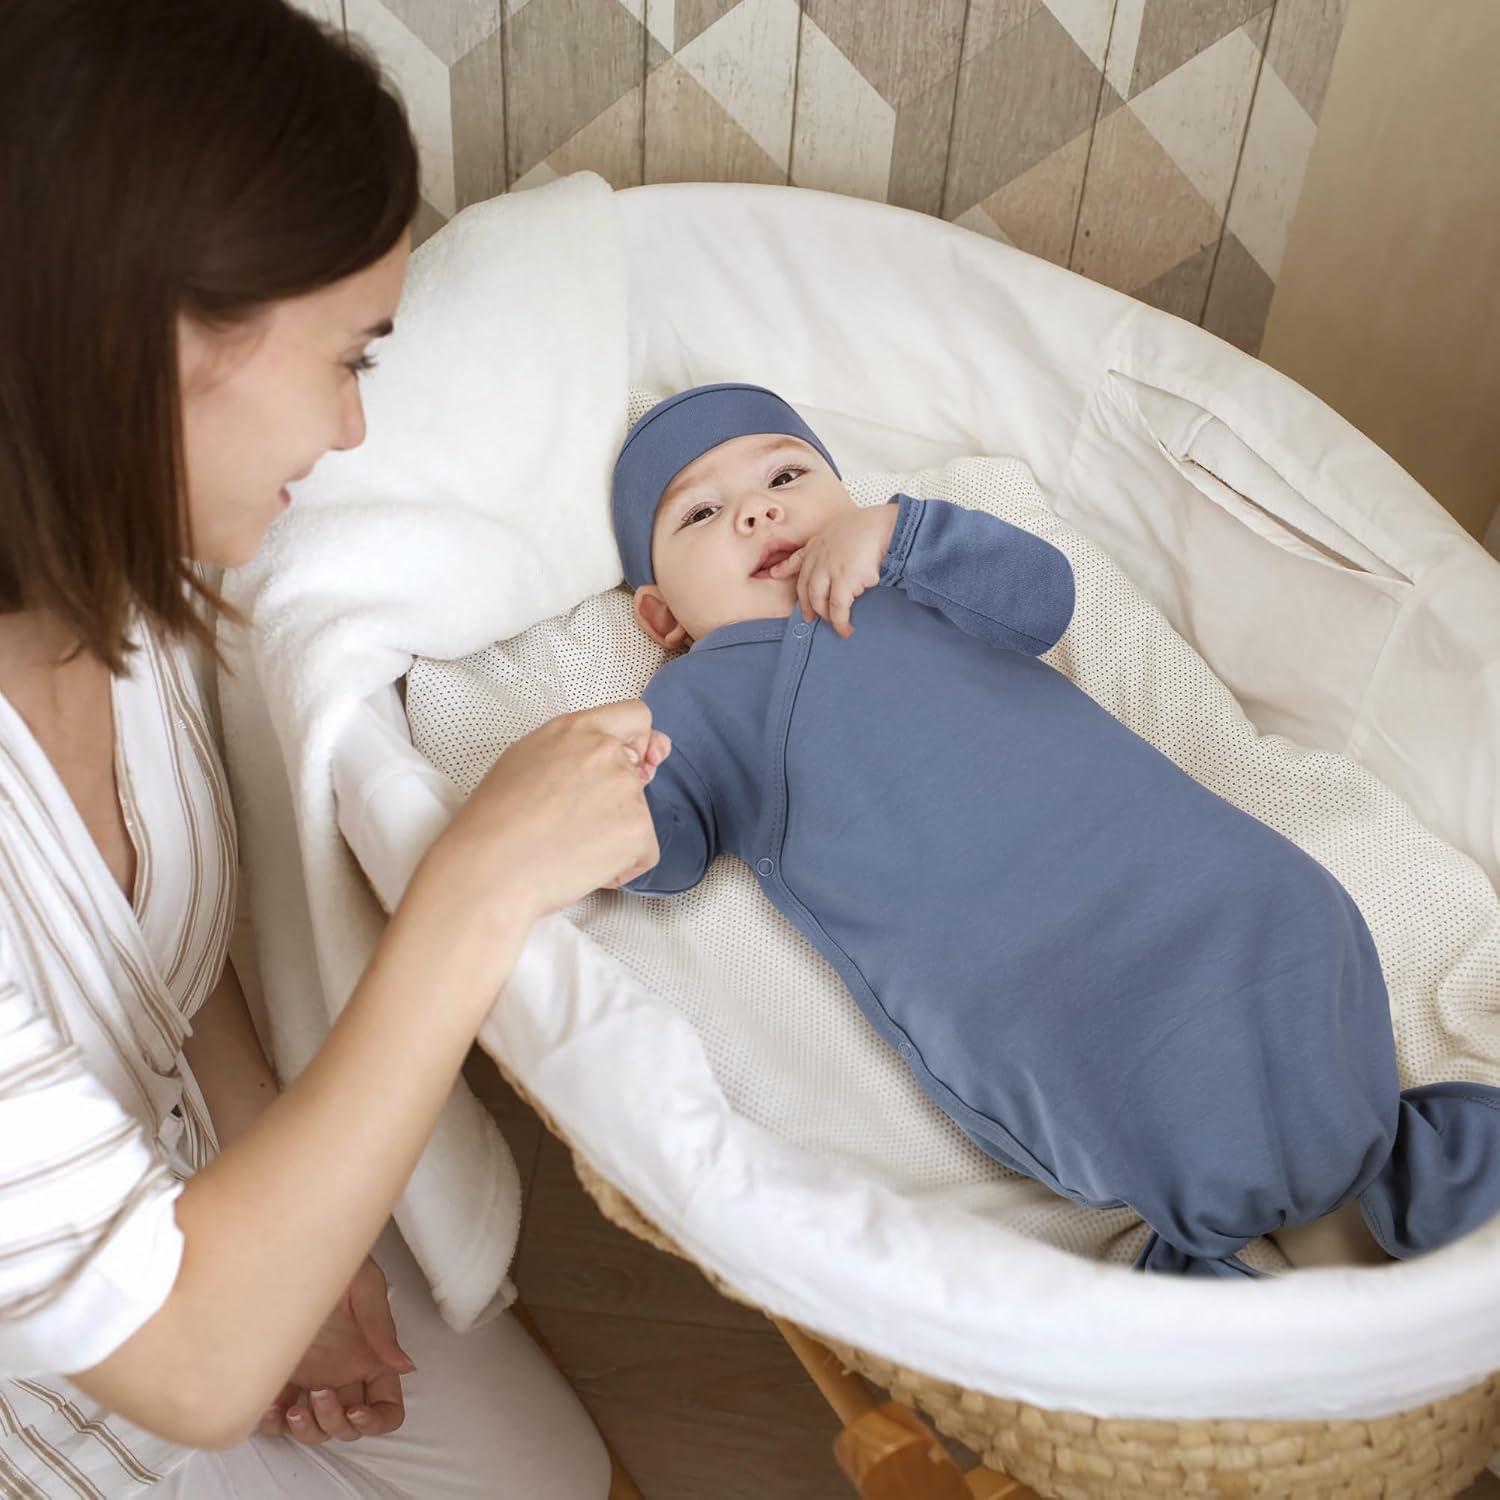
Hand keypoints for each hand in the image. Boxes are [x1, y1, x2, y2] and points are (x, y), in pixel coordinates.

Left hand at [259, 1256, 411, 1445]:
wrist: (289, 1252)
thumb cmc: (333, 1264)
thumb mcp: (365, 1287)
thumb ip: (381, 1328)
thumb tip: (405, 1365)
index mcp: (370, 1359)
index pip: (387, 1407)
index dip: (376, 1420)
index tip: (356, 1412)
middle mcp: (342, 1375)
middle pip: (347, 1426)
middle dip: (334, 1423)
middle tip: (319, 1396)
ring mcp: (311, 1379)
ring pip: (314, 1429)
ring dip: (306, 1430)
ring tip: (292, 1409)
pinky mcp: (279, 1377)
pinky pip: (275, 1418)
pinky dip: (271, 1424)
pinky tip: (267, 1408)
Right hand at [419, 699, 666, 928]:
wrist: (490, 866)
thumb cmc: (494, 820)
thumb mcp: (525, 759)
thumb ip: (573, 752)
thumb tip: (610, 764)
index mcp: (578, 729)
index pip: (636, 717)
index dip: (639, 741)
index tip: (635, 760)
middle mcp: (607, 751)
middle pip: (638, 773)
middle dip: (620, 798)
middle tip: (581, 822)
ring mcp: (627, 789)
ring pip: (639, 815)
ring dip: (614, 834)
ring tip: (568, 848)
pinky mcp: (638, 829)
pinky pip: (644, 852)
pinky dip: (623, 866)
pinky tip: (584, 868)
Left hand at [769, 506, 897, 637]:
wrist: (880, 527)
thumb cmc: (868, 527)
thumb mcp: (841, 529)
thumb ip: (833, 543)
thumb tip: (843, 556)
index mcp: (818, 545)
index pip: (797, 558)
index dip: (784, 567)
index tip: (773, 573)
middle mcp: (819, 559)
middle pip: (807, 589)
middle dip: (808, 606)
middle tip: (810, 618)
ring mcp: (829, 571)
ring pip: (820, 601)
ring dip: (826, 615)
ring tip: (836, 625)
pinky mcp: (843, 582)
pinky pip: (838, 608)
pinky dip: (840, 621)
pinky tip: (845, 629)